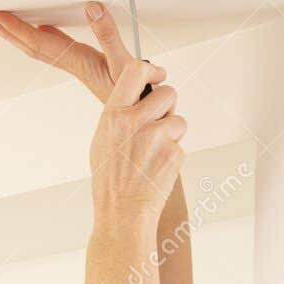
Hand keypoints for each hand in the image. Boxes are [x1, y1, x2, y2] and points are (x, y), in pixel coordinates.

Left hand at [0, 1, 161, 104]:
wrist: (143, 123)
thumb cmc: (137, 99)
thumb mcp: (125, 65)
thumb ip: (109, 35)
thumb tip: (92, 9)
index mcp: (79, 61)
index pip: (40, 42)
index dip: (18, 28)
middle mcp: (75, 64)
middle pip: (34, 47)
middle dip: (10, 33)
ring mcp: (80, 66)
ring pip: (43, 49)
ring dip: (22, 37)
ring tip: (5, 25)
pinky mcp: (88, 67)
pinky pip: (56, 50)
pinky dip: (43, 38)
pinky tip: (43, 32)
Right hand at [88, 59, 185, 220]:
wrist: (122, 213)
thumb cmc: (111, 183)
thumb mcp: (102, 141)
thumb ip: (119, 115)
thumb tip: (133, 98)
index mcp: (114, 115)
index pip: (135, 72)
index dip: (151, 69)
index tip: (158, 74)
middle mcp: (135, 122)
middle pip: (168, 93)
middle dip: (168, 106)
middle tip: (160, 122)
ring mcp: (156, 138)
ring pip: (178, 120)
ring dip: (173, 133)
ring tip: (155, 153)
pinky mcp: (173, 154)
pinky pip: (181, 145)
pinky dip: (173, 155)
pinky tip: (157, 169)